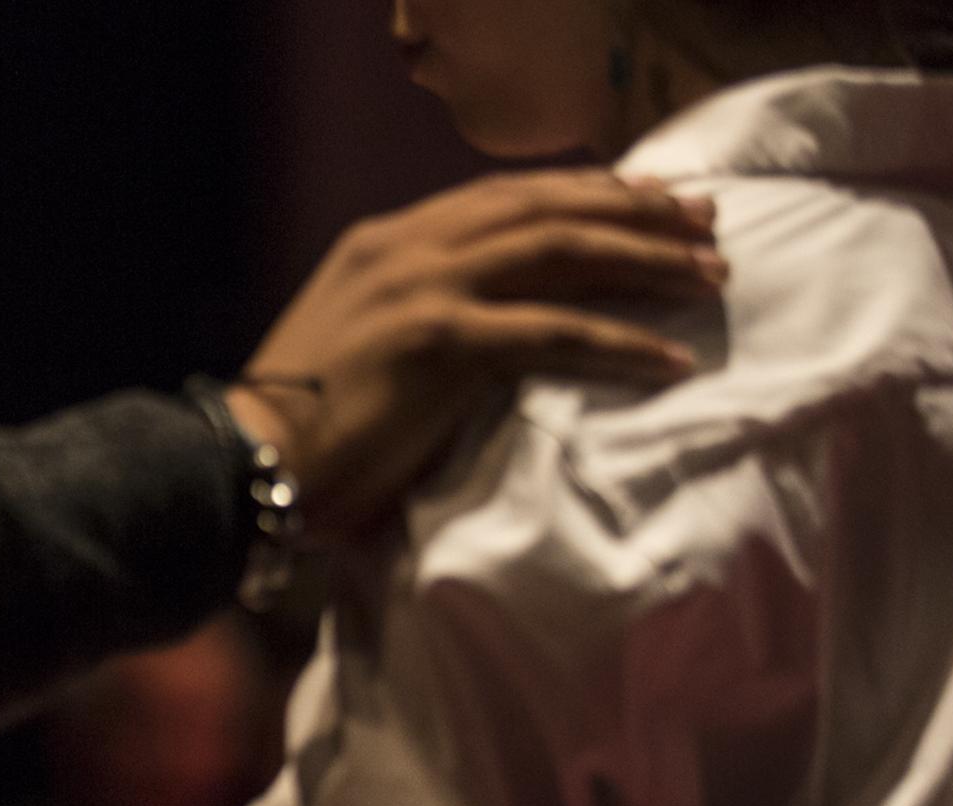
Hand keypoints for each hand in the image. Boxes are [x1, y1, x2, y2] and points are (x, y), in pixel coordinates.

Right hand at [237, 169, 724, 533]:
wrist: (243, 464)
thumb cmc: (298, 429)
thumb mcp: (356, 341)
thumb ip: (412, 312)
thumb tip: (480, 325)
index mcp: (385, 242)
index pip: (506, 196)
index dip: (587, 193)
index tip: (650, 202)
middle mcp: (408, 248)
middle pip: (547, 208)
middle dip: (637, 211)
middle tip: (706, 224)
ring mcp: (424, 289)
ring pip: (562, 252)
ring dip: (647, 262)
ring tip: (709, 278)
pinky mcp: (439, 342)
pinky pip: (556, 332)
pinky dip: (622, 342)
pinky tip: (669, 356)